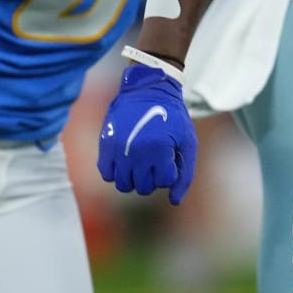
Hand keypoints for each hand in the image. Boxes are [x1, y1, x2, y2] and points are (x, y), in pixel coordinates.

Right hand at [97, 64, 196, 203]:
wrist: (147, 90)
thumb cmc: (172, 118)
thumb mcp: (187, 142)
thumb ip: (185, 174)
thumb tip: (175, 202)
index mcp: (160, 149)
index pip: (164, 181)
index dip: (169, 172)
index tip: (170, 158)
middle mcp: (137, 152)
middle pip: (143, 187)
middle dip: (152, 179)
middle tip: (155, 162)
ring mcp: (119, 149)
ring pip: (124, 185)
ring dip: (134, 179)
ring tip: (141, 163)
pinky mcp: (105, 145)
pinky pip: (106, 174)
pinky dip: (117, 173)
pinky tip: (127, 161)